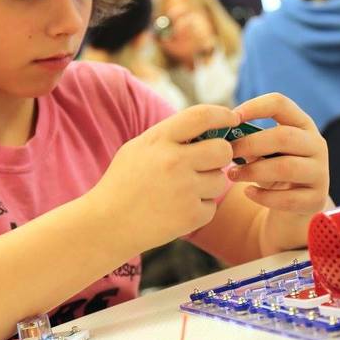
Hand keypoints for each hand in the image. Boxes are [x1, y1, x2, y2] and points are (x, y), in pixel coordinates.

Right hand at [89, 104, 238, 249]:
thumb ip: (171, 135)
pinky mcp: (190, 216)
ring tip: (182, 191)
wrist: (107, 225)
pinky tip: (177, 209)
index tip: (232, 118)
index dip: (222, 114)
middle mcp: (174, 162)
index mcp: (159, 140)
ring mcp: (184, 190)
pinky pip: (212, 206)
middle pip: (222, 150)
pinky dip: (200, 208)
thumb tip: (210, 124)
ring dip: (208, 184)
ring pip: (220, 180)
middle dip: (222, 154)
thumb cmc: (124, 183)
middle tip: (209, 162)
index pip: (201, 116)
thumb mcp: (138, 148)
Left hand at [228, 93, 328, 215]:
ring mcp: (320, 172)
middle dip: (250, 144)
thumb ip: (249, 141)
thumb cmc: (274, 169)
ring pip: (286, 168)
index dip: (255, 107)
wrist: (296, 205)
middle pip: (284, 136)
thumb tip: (221, 138)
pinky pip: (288, 198)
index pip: (280, 104)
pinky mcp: (316, 199)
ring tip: (232, 175)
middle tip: (227, 152)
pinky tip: (248, 192)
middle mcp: (316, 144)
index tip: (231, 118)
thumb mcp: (263, 151)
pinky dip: (264, 196)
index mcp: (302, 124)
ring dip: (253, 171)